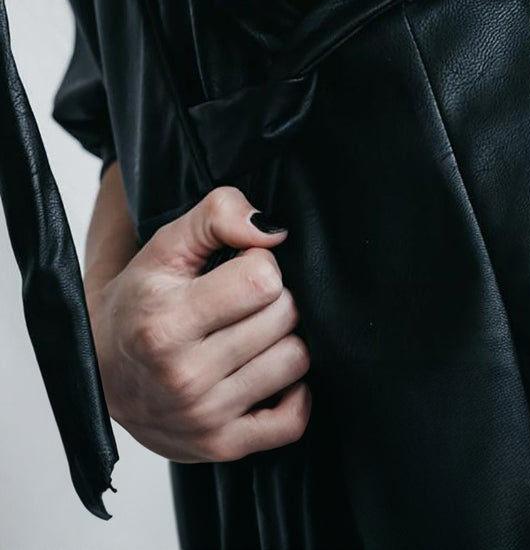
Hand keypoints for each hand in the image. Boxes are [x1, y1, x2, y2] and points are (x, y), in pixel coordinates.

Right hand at [84, 185, 311, 462]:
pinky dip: (292, 392)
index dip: (259, 264)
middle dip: (273, 299)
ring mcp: (204, 418)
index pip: (263, 279)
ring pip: (296, 360)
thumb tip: (273, 231)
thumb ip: (218, 215)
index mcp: (165, 323)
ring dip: (281, 340)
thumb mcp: (165, 245)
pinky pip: (294, 420)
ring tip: (248, 333)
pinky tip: (263, 370)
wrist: (100, 370)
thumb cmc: (139, 302)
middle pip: (284, 316)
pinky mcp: (223, 447)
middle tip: (241, 302)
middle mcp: (184, 377)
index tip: (238, 268)